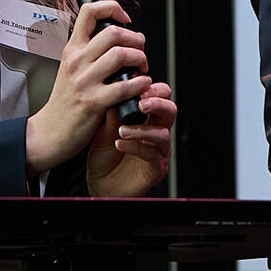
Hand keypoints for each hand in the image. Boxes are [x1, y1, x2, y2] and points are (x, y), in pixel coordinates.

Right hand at [24, 0, 150, 179]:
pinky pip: (124, 86)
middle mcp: (77, 61)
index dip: (112, 8)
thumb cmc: (65, 101)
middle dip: (136, 39)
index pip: (89, 11)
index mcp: (72, 49)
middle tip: (140, 51)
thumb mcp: (71, 67)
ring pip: (121, 55)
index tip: (125, 19)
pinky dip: (140, 84)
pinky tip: (142, 85)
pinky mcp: (93, 102)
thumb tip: (117, 34)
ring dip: (140, 59)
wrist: (50, 132)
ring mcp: (84, 82)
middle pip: (113, 32)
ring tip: (142, 69)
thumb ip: (89, 50)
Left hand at [86, 80, 174, 195]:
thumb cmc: (104, 158)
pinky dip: (136, 146)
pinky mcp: (156, 168)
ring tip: (122, 130)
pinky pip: (152, 154)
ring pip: (163, 133)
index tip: (138, 85)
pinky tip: (120, 143)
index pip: (160, 97)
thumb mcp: (102, 132)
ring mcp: (158, 151)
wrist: (100, 185)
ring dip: (142, 129)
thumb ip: (110, 116)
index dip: (153, 89)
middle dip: (157, 103)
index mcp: (147, 118)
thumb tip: (113, 93)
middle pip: (170, 110)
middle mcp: (156, 132)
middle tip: (141, 103)